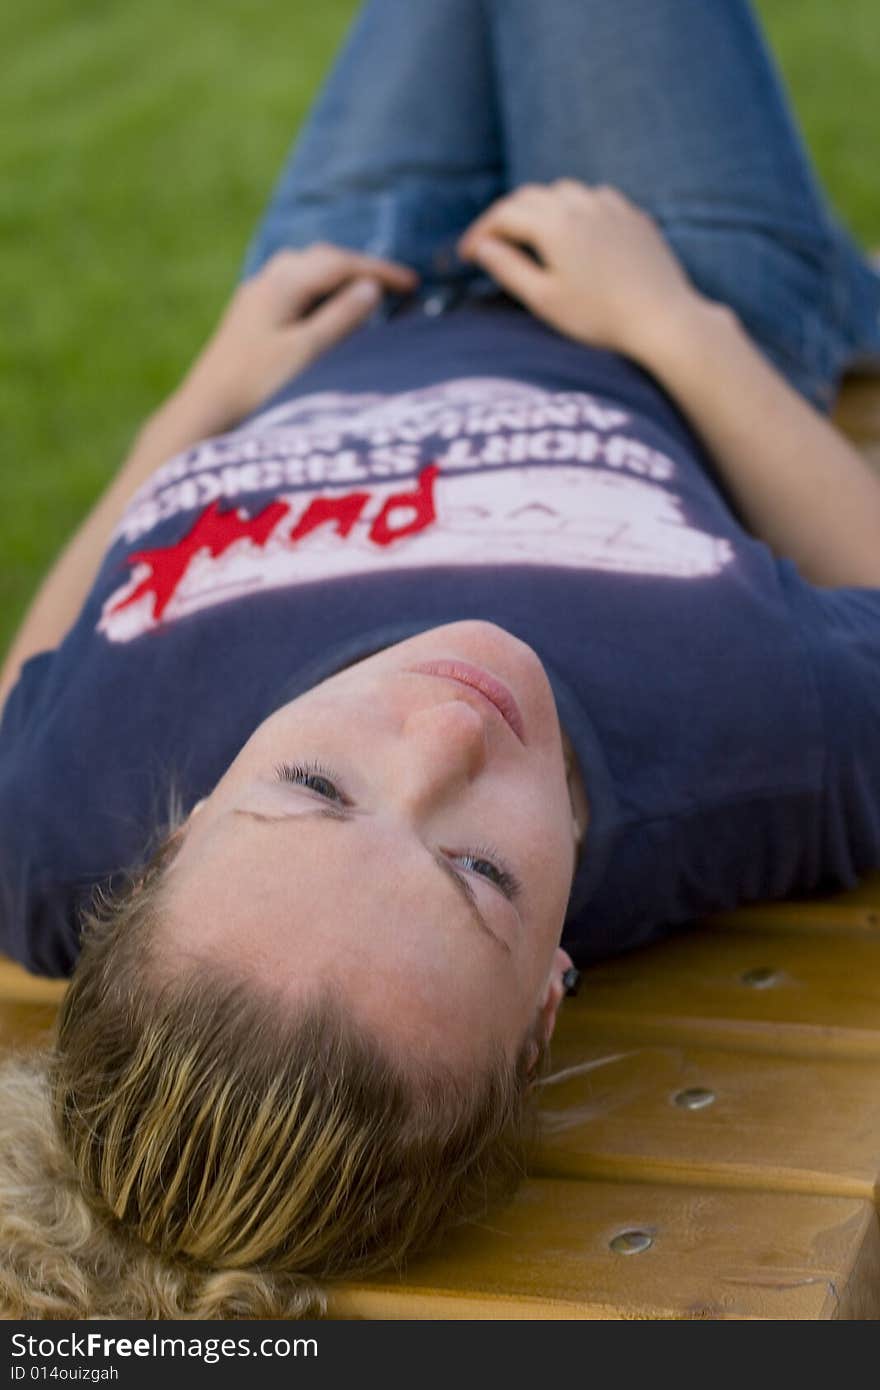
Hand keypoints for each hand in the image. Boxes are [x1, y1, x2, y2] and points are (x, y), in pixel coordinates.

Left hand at [180, 243, 418, 427]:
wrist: (206, 412)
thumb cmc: (259, 386)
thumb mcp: (308, 352)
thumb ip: (342, 318)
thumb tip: (370, 288)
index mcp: (283, 284)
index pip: (340, 263)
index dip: (380, 271)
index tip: (413, 283)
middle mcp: (266, 282)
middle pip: (321, 260)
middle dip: (360, 269)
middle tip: (395, 286)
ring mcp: (254, 300)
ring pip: (304, 272)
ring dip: (338, 278)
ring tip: (365, 295)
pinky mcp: (249, 320)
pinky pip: (292, 290)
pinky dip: (319, 293)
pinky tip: (326, 312)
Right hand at [457, 180, 701, 363]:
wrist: (661, 318)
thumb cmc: (599, 318)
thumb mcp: (543, 300)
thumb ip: (507, 268)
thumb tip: (481, 247)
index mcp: (553, 225)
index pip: (503, 215)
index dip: (479, 232)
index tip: (466, 255)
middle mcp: (580, 205)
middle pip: (530, 196)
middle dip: (505, 217)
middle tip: (491, 243)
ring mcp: (611, 206)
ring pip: (563, 191)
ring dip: (540, 207)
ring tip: (531, 234)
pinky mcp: (633, 216)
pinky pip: (596, 198)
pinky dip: (576, 208)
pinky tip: (576, 230)